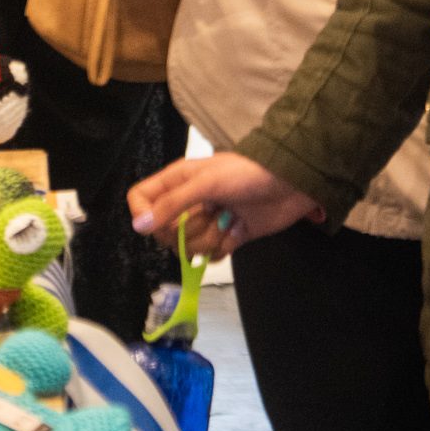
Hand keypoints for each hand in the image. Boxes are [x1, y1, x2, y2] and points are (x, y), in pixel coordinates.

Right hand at [127, 152, 321, 260]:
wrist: (290, 184)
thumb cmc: (247, 174)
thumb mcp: (206, 183)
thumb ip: (172, 204)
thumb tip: (139, 226)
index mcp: (177, 181)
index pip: (141, 199)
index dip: (144, 214)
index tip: (161, 223)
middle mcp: (188, 202)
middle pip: (164, 231)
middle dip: (189, 229)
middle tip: (210, 213)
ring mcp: (207, 221)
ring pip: (188, 247)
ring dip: (211, 237)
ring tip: (231, 219)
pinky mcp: (225, 237)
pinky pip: (211, 255)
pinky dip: (226, 246)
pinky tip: (239, 229)